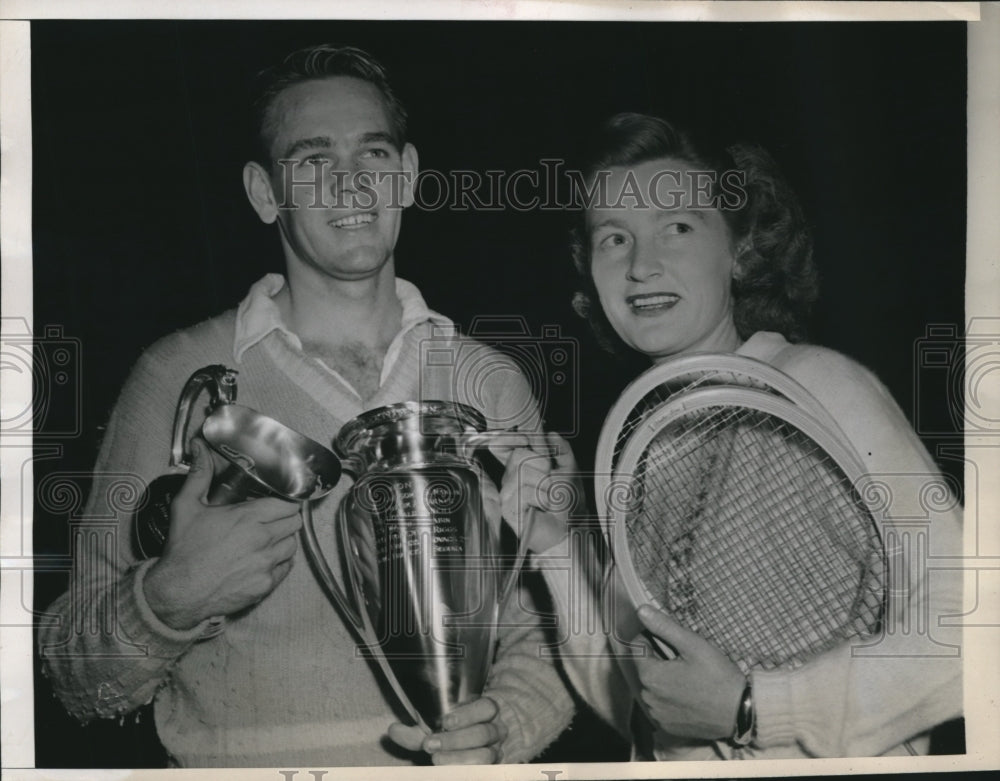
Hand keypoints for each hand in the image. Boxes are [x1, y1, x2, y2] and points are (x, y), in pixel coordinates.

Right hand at [143, 438, 301, 628]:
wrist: (178, 592)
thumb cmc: (183, 550)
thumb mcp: (187, 506)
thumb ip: (199, 475)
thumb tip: (199, 448)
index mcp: (248, 518)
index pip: (288, 504)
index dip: (285, 501)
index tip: (278, 502)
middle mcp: (262, 540)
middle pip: (294, 523)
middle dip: (285, 518)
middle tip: (273, 520)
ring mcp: (266, 564)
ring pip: (292, 545)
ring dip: (284, 540)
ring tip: (268, 539)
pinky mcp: (265, 585)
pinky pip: (286, 568)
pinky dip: (280, 563)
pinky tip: (264, 559)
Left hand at [387, 697, 507, 763]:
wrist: (477, 744)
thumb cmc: (457, 730)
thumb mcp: (438, 726)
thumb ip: (416, 730)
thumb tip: (393, 730)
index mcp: (487, 710)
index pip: (486, 707)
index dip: (468, 714)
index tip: (445, 722)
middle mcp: (496, 730)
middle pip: (484, 733)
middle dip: (455, 740)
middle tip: (430, 745)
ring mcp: (496, 751)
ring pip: (486, 755)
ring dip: (459, 758)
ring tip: (437, 760)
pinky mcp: (494, 767)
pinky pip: (484, 771)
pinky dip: (466, 770)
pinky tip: (450, 771)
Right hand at [487, 431, 583, 552]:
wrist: (567, 530)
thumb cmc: (566, 504)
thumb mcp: (569, 470)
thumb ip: (561, 449)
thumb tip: (551, 434)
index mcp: (521, 466)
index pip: (503, 444)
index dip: (510, 437)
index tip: (526, 437)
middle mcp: (510, 477)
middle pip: (518, 454)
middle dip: (541, 465)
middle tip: (549, 482)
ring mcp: (506, 492)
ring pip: (522, 472)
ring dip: (544, 485)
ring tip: (547, 497)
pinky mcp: (507, 506)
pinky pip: (524, 490)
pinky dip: (540, 498)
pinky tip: (541, 506)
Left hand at [633, 604, 745, 740]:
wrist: (740, 713)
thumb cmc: (717, 676)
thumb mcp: (693, 645)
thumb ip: (664, 627)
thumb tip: (641, 610)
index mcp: (650, 676)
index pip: (638, 648)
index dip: (654, 639)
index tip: (675, 643)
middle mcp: (648, 697)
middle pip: (646, 668)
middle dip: (661, 661)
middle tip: (687, 661)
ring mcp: (658, 714)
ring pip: (654, 687)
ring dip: (665, 680)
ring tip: (691, 679)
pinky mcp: (668, 727)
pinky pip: (662, 706)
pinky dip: (671, 699)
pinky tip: (690, 696)